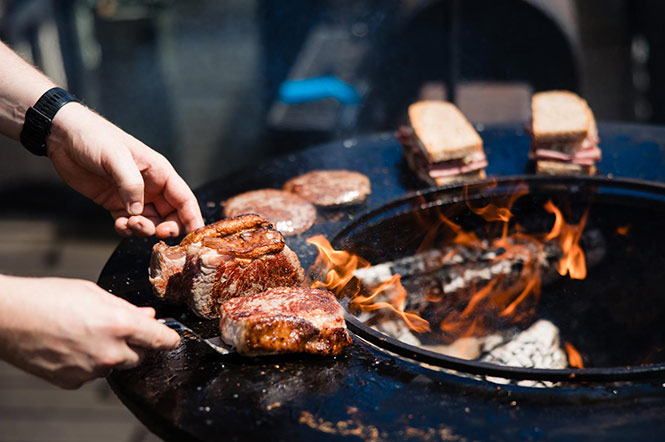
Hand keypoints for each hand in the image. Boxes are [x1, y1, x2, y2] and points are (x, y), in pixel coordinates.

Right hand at [0, 275, 180, 388]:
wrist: (9, 317)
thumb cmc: (48, 298)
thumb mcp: (95, 293)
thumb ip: (126, 308)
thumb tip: (147, 317)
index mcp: (120, 326)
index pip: (162, 340)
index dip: (168, 337)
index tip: (170, 337)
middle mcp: (110, 353)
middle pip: (140, 355)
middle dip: (135, 343)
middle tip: (116, 327)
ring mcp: (91, 371)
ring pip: (115, 365)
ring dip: (110, 353)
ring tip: (85, 333)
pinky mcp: (73, 381)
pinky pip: (92, 374)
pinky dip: (88, 363)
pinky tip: (72, 346)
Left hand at [46, 102, 203, 237]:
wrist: (64, 136)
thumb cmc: (95, 137)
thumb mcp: (116, 157)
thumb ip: (130, 184)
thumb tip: (138, 212)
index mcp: (159, 172)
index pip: (184, 198)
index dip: (193, 218)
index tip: (195, 236)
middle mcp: (151, 186)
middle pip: (171, 215)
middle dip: (168, 228)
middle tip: (157, 233)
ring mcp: (133, 196)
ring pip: (150, 222)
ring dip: (144, 229)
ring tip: (129, 224)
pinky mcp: (115, 203)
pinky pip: (128, 224)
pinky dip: (126, 230)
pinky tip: (119, 225)